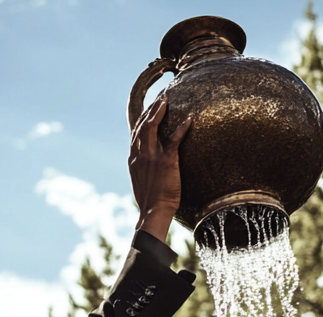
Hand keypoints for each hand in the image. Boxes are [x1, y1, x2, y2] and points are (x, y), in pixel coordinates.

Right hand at [128, 96, 190, 243]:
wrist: (153, 211)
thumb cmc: (149, 201)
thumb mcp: (140, 181)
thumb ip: (142, 168)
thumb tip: (148, 165)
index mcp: (133, 159)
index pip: (135, 133)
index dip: (142, 119)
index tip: (149, 110)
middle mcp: (140, 154)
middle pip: (143, 125)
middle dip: (150, 110)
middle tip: (160, 99)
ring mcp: (152, 156)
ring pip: (152, 126)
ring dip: (159, 111)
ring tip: (166, 101)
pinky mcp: (166, 160)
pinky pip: (174, 139)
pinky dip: (182, 128)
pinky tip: (189, 120)